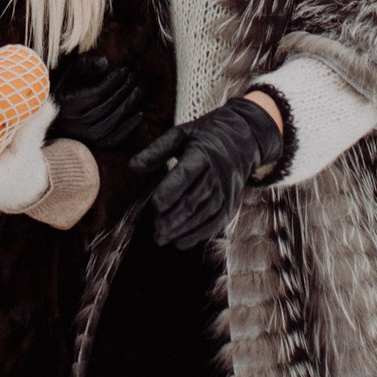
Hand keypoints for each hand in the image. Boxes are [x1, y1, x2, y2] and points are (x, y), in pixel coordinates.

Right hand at [49, 51, 147, 147]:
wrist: (52, 115)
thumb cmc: (62, 89)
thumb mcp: (68, 73)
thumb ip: (85, 65)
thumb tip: (105, 62)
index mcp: (67, 106)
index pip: (98, 93)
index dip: (114, 81)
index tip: (124, 69)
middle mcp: (75, 125)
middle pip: (108, 107)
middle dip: (124, 90)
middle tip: (134, 76)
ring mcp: (84, 137)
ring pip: (113, 121)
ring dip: (129, 105)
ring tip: (138, 89)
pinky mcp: (93, 144)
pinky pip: (114, 138)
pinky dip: (128, 127)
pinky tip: (139, 113)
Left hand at [128, 98, 285, 248]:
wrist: (245, 137)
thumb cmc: (206, 134)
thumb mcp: (181, 134)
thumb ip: (157, 150)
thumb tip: (132, 166)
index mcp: (203, 153)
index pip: (187, 174)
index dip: (171, 190)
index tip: (155, 203)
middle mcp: (217, 173)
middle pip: (195, 198)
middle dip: (174, 217)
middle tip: (156, 229)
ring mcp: (226, 189)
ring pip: (204, 213)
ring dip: (183, 229)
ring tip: (162, 238)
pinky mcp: (230, 201)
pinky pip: (216, 221)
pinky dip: (199, 234)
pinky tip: (181, 242)